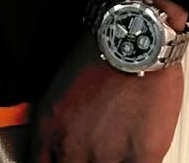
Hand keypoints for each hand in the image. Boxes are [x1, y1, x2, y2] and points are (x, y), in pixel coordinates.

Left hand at [23, 27, 183, 162]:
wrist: (130, 37)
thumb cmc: (98, 54)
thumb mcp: (58, 91)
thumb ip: (58, 126)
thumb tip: (61, 147)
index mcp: (48, 129)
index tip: (61, 160)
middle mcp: (72, 147)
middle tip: (91, 154)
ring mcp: (106, 156)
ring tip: (114, 150)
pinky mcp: (140, 157)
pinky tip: (134, 156)